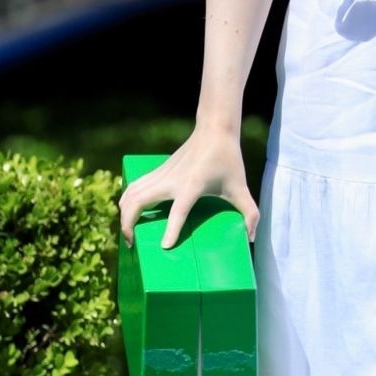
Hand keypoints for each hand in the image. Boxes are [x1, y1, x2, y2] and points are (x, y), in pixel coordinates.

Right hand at [117, 126, 259, 249]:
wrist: (214, 129)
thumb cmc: (228, 160)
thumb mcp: (240, 188)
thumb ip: (249, 213)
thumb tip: (252, 237)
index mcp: (192, 185)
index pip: (178, 211)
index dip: (171, 229)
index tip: (164, 246)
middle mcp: (171, 180)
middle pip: (138, 201)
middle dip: (129, 224)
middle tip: (132, 244)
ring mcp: (161, 174)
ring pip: (130, 192)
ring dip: (124, 213)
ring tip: (128, 233)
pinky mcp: (158, 171)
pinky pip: (134, 185)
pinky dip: (126, 200)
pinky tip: (128, 212)